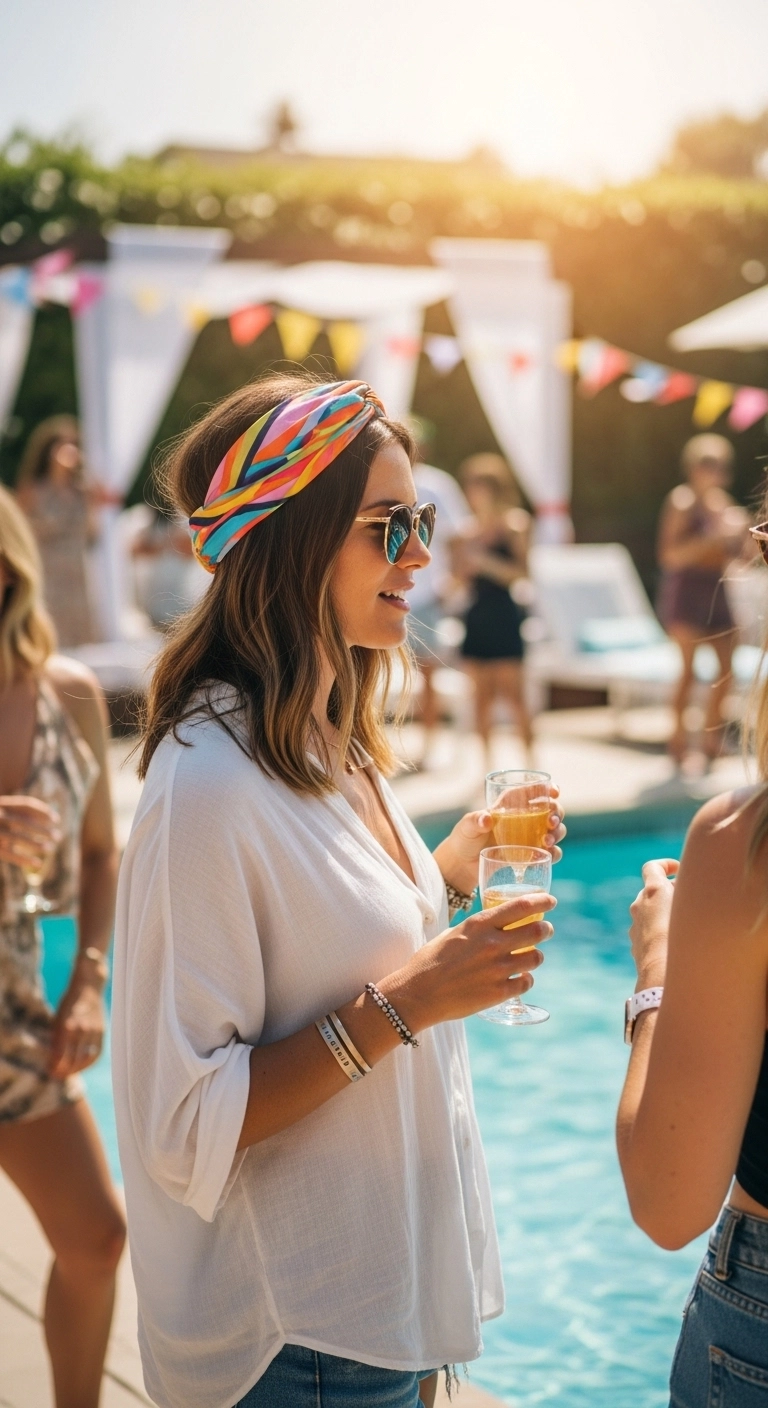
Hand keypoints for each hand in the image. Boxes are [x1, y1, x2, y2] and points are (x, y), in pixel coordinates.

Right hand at [0, 795, 60, 871]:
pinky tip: (37, 863)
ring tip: (51, 849)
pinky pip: (9, 854)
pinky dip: (24, 859)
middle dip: (43, 830)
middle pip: (24, 822)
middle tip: (58, 836)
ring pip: (17, 838)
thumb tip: (42, 819)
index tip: (56, 819)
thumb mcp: (1, 812)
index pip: (25, 805)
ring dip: (36, 844)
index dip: (42, 811)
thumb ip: (14, 813)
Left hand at [49, 977, 105, 1077]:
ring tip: (68, 1073)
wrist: (89, 988)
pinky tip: (81, 1066)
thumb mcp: (58, 1019)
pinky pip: (97, 1053)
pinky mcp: (102, 1032)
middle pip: (73, 1059)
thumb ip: (57, 1039)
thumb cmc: (69, 1003)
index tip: (49, 1072)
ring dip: (76, 1069)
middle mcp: (82, 1029)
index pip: (61, 1055)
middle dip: (64, 1071)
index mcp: (68, 1025)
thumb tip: (53, 1060)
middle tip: (56, 1076)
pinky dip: (88, 1062)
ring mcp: (94, 1031)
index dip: (56, 1067)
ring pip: (86, 1058)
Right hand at [384, 889, 556, 1029]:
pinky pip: (526, 983)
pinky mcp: (498, 993)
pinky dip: (526, 979)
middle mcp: (492, 944)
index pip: (522, 906)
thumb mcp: (454, 933)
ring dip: (536, 956)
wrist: (418, 994)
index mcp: (479, 924)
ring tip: (531, 957)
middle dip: (546, 929)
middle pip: (537, 931)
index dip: (542, 901)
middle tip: (546, 930)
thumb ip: (478, 929)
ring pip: (536, 958)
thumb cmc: (431, 961)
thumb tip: (496, 924)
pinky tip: (519, 978)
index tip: (551, 901)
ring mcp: (497, 969)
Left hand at [434, 784, 566, 896]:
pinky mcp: (530, 855)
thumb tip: (486, 819)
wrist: (462, 865)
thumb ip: (474, 821)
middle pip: (551, 810)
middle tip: (551, 822)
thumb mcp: (466, 827)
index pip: (533, 791)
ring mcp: (529, 837)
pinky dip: (554, 853)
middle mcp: (524, 819)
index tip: (555, 793)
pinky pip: (550, 853)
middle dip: (557, 813)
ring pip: (555, 830)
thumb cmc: (464, 839)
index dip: (548, 789)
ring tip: (547, 841)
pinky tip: (549, 855)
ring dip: (557, 833)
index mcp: (510, 805)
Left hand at [628, 858, 678, 986]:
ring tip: (683, 925)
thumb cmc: (683, 940)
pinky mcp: (635, 945)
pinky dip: (658, 932)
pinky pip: (647, 932)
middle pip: (652, 891)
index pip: (653, 868)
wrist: (661, 975)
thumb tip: (689, 890)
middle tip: (688, 900)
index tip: (678, 870)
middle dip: (669, 892)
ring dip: (663, 914)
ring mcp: (635, 926)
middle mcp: (639, 906)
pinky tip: (674, 944)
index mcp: (653, 892)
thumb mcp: (693, 909)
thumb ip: (690, 894)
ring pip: (649, 913)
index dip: (665, 865)